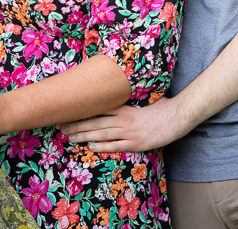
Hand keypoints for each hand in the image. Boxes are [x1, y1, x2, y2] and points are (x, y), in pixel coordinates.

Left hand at [59, 97, 187, 152]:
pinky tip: (90, 147)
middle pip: (95, 121)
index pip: (98, 108)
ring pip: (101, 134)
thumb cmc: (161, 106)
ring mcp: (129, 132)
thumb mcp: (143, 97)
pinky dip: (102, 147)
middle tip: (61, 126)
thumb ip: (129, 97)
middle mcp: (123, 119)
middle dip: (77, 124)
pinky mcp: (135, 143)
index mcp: (124, 106)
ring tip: (70, 137)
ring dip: (84, 136)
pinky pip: (115, 145)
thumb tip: (117, 90)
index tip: (69, 111)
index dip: (82, 110)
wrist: (177, 117)